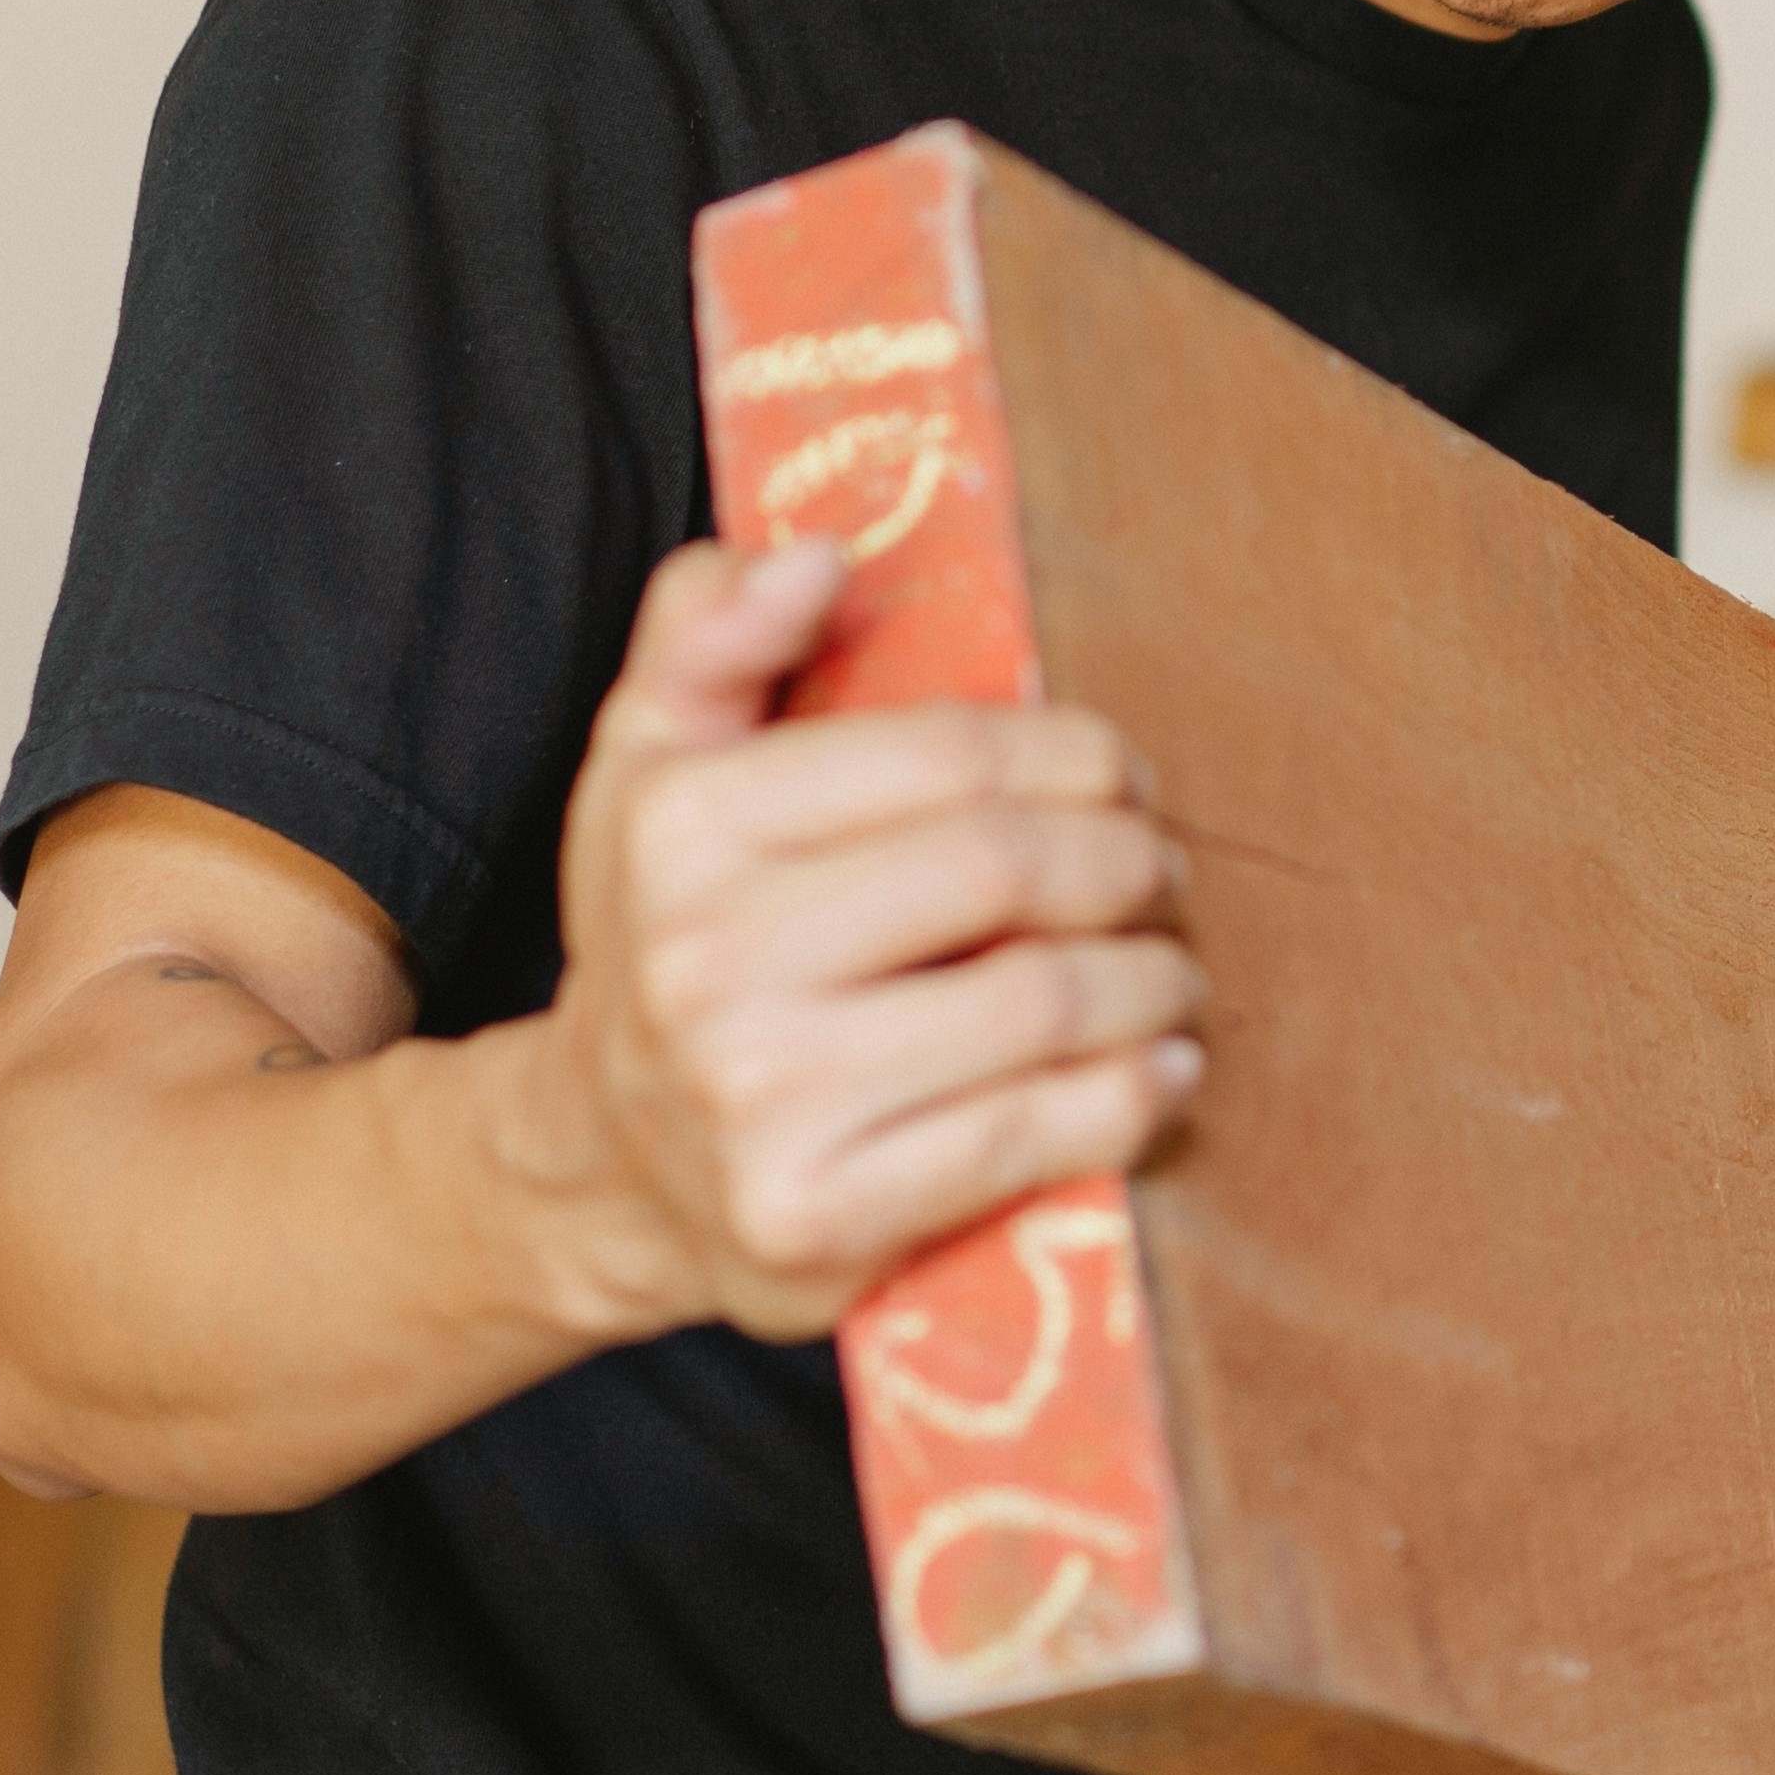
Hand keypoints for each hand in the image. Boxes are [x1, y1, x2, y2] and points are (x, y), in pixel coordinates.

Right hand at [541, 537, 1207, 1341]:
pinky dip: (1128, 1097)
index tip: (1124, 776)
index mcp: (683, 825)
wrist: (601, 1170)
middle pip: (1007, 871)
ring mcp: (762, 1099)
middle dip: (1128, 860)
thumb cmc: (669, 940)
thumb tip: (818, 556)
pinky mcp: (819, 1217)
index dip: (1075, 755)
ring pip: (1040, 1005)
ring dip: (1151, 979)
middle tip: (1164, 871)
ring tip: (1174, 970)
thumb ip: (710, 634)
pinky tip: (1160, 1070)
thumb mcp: (647, 766)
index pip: (947, 756)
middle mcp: (708, 961)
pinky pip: (1029, 1138)